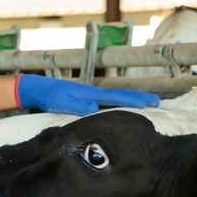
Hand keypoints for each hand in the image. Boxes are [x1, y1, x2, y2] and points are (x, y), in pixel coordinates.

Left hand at [14, 74, 160, 115]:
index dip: (133, 100)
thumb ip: (77, 105)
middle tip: (157, 101)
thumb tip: (95, 106)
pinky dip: (120, 103)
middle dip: (139, 97)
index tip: (149, 103)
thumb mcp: (62, 102)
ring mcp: (91, 95)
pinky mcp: (87, 99)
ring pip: (116, 97)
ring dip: (132, 100)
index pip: (117, 97)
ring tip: (147, 103)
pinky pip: (109, 101)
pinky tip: (124, 106)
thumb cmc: (50, 97)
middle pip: (121, 94)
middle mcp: (94, 93)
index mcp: (91, 93)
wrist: (39, 90)